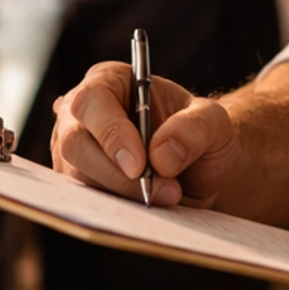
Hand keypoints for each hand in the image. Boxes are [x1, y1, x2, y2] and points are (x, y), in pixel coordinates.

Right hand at [52, 62, 245, 209]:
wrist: (200, 171)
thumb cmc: (200, 135)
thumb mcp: (214, 122)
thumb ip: (194, 129)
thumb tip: (160, 154)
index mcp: (111, 81)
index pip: (92, 100)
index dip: (111, 132)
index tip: (138, 165)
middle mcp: (83, 114)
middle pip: (74, 142)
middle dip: (117, 174)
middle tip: (160, 190)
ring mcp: (77, 151)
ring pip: (79, 177)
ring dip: (123, 194)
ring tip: (166, 196)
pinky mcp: (80, 183)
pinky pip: (87, 201)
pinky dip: (119, 208)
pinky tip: (147, 205)